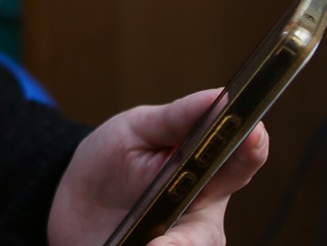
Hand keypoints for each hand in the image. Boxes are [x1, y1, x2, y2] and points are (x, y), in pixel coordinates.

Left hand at [46, 89, 269, 245]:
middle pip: (210, 231)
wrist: (74, 199)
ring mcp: (179, 242)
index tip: (252, 133)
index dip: (251, 149)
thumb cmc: (115, 158)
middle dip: (194, 237)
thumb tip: (222, 96)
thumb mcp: (139, 129)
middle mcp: (200, 215)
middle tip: (169, 240)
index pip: (240, 163)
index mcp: (207, 172)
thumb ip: (177, 119)